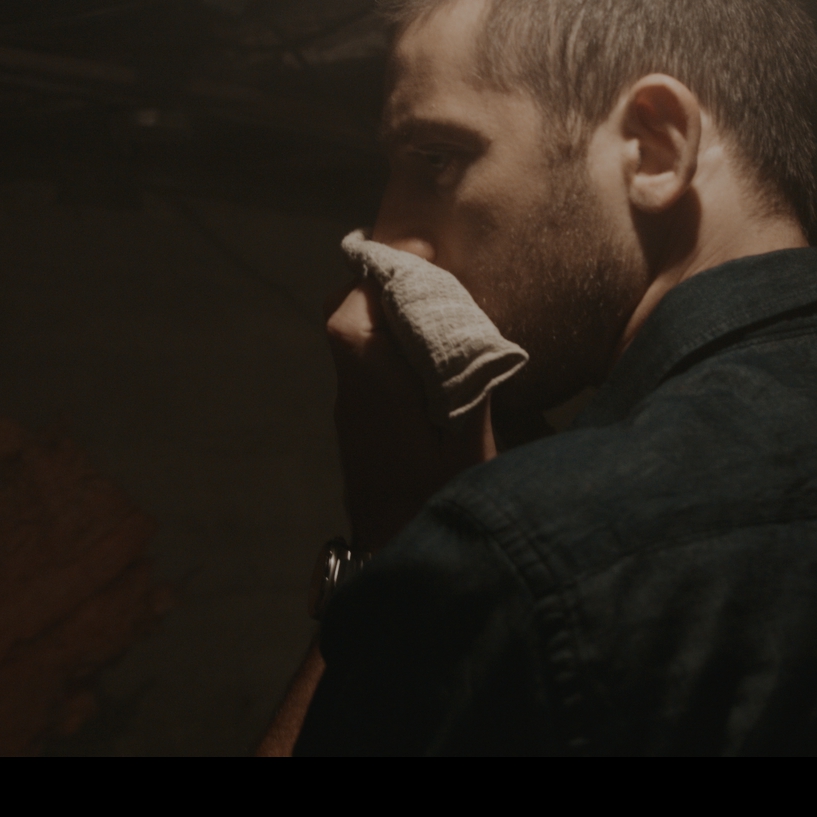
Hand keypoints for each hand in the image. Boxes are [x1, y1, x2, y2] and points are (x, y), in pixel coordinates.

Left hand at [327, 273, 494, 552]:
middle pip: (348, 314)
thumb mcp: (468, 438)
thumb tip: (461, 319)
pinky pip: (366, 368)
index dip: (387, 270)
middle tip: (434, 272)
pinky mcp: (357, 429)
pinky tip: (431, 355)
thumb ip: (464, 374)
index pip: (356, 304)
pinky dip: (390, 346)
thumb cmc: (439, 500)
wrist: (398, 563)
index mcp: (373, 384)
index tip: (426, 254)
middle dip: (386, 285)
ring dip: (388, 315)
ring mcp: (350, 412)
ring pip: (355, 340)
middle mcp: (351, 391)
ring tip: (438, 305)